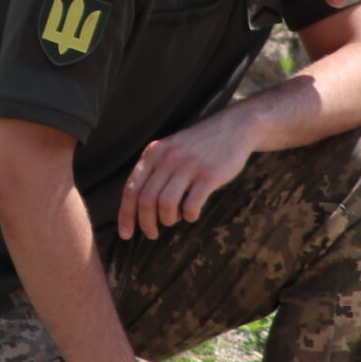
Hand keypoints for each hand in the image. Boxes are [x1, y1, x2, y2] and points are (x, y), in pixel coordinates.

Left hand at [117, 113, 256, 241]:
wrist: (235, 127)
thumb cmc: (200, 146)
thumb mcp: (170, 149)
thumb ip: (154, 171)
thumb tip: (139, 208)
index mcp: (154, 153)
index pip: (131, 189)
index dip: (125, 215)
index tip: (126, 234)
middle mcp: (167, 158)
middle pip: (146, 200)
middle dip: (145, 223)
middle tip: (152, 234)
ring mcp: (188, 165)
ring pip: (165, 204)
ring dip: (167, 220)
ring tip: (173, 220)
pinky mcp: (209, 175)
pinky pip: (191, 206)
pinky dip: (188, 216)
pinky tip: (192, 214)